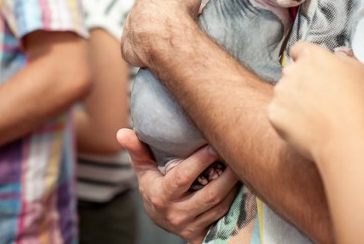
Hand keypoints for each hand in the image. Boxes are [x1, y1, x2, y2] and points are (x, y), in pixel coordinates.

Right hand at [117, 129, 238, 242]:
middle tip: (236, 153)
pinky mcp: (203, 232)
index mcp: (160, 196)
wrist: (161, 219)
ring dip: (234, 185)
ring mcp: (191, 225)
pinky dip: (235, 198)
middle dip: (227, 174)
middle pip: (210, 194)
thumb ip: (137, 151)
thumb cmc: (154, 186)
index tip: (213, 145)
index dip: (200, 161)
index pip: (183, 178)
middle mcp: (176, 213)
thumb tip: (122, 132)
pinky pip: (225, 215)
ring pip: (221, 205)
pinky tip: (241, 182)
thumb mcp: (144, 170)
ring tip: (241, 164)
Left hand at [121, 0, 201, 67]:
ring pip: (143, 32)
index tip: (186, 6)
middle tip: (182, 26)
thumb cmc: (177, 0)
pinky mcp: (129, 49)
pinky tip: (156, 57)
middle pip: (150, 13)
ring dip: (154, 36)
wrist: (163, 28)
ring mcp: (130, 29)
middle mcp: (136, 8)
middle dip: (163, 18)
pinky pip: (136, 51)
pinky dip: (144, 54)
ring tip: (172, 43)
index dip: (174, 0)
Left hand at [269, 42, 363, 160]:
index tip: (315, 72)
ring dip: (294, 101)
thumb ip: (342, 59)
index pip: (299, 49)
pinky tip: (307, 128)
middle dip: (301, 82)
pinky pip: (279, 114)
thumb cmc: (359, 105)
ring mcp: (280, 92)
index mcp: (312, 56)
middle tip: (320, 99)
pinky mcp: (274, 113)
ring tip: (315, 117)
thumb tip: (335, 57)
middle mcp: (292, 70)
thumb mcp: (360, 71)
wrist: (348, 139)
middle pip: (292, 72)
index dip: (307, 60)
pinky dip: (289, 120)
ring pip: (284, 93)